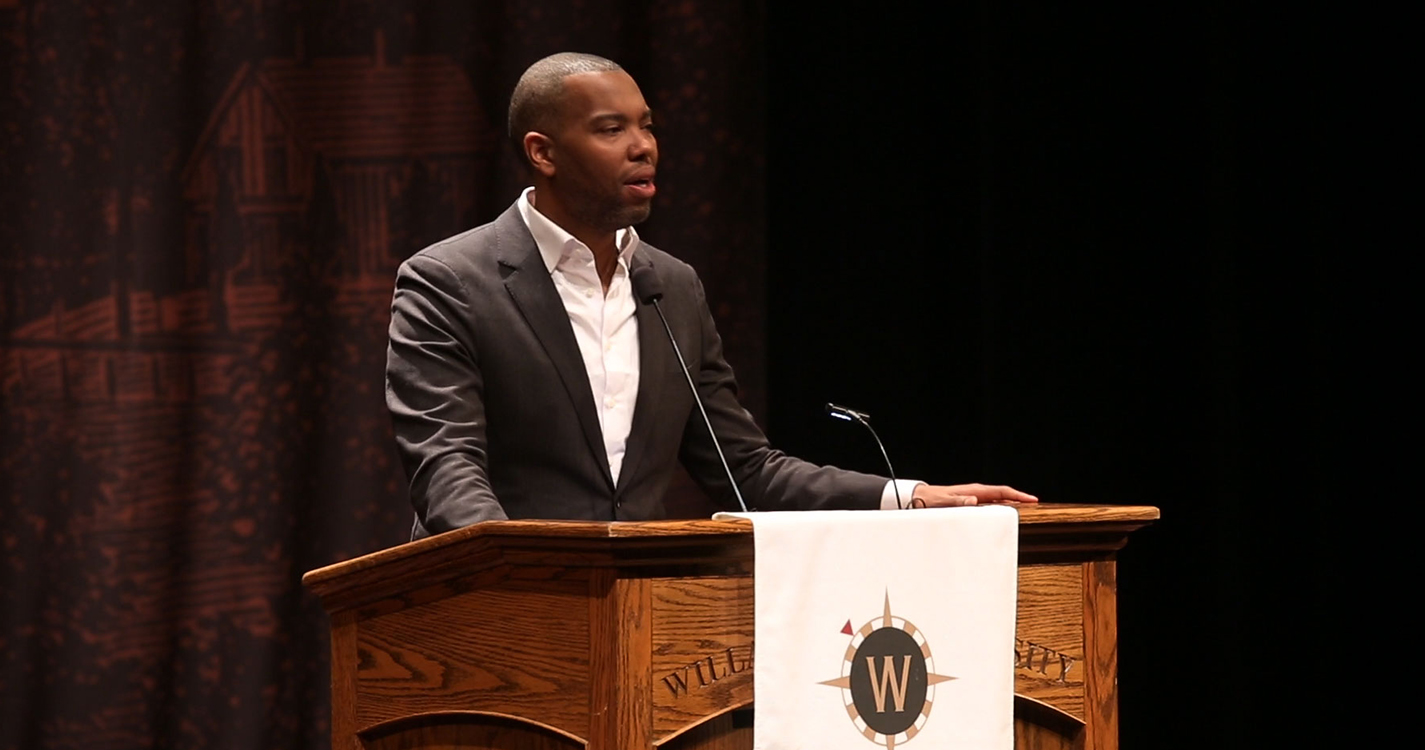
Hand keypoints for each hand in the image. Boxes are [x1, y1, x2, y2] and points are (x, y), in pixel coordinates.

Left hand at [910, 483, 1038, 507]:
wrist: (920, 499)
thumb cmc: (931, 500)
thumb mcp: (944, 502)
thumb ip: (958, 501)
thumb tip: (973, 501)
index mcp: (974, 491)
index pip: (1001, 491)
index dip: (1018, 495)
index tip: (1032, 500)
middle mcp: (976, 494)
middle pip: (1003, 495)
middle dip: (1019, 499)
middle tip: (1035, 506)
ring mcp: (974, 498)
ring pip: (998, 500)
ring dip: (1011, 504)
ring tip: (1025, 511)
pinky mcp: (970, 505)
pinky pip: (990, 506)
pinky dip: (1000, 509)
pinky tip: (1004, 516)